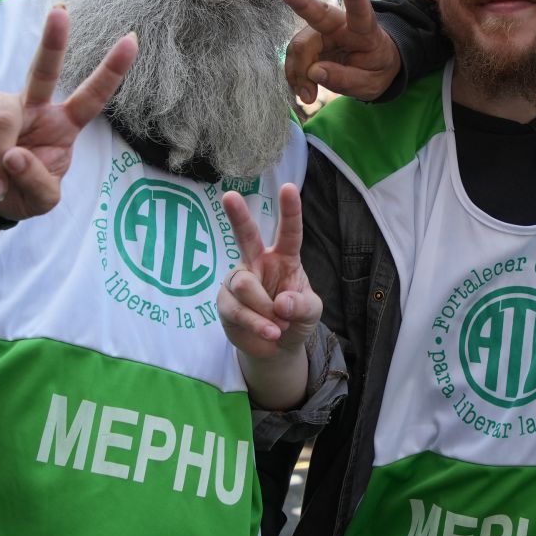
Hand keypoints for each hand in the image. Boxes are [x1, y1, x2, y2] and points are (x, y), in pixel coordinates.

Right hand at [0, 7, 136, 223]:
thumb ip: (38, 183)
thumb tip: (14, 155)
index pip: (92, 96)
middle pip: (43, 71)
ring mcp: (1, 105)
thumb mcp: (39, 202)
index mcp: (63, 125)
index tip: (133, 40)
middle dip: (53, 41)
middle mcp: (35, 107)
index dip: (112, 71)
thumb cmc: (16, 191)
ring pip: (3, 119)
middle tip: (61, 12)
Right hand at [218, 185, 320, 409]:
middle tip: (229, 196)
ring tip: (279, 325)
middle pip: (246, 235)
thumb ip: (301, 306)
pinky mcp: (225, 301)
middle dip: (238, 215)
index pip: (288, 232)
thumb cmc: (295, 319)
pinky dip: (256, 323)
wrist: (276, 348)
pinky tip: (269, 332)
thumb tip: (281, 303)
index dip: (290, 211)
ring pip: (244, 284)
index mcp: (284, 258)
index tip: (288, 188)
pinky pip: (236, 309)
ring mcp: (239, 280)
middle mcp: (258, 263)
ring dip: (264, 309)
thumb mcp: (311, 313)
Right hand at [280, 0, 398, 104]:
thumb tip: (314, 72)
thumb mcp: (370, 83)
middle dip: (300, 0)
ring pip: (300, 46)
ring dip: (298, 72)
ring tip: (308, 96)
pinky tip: (304, 91)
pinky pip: (294, 57)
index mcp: (364, 30)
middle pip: (317, 13)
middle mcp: (340, 25)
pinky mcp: (309, 43)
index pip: (360, 10)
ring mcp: (321, 32)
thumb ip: (346, 79)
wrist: (372, 68)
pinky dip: (295, 76)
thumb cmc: (376, 69)